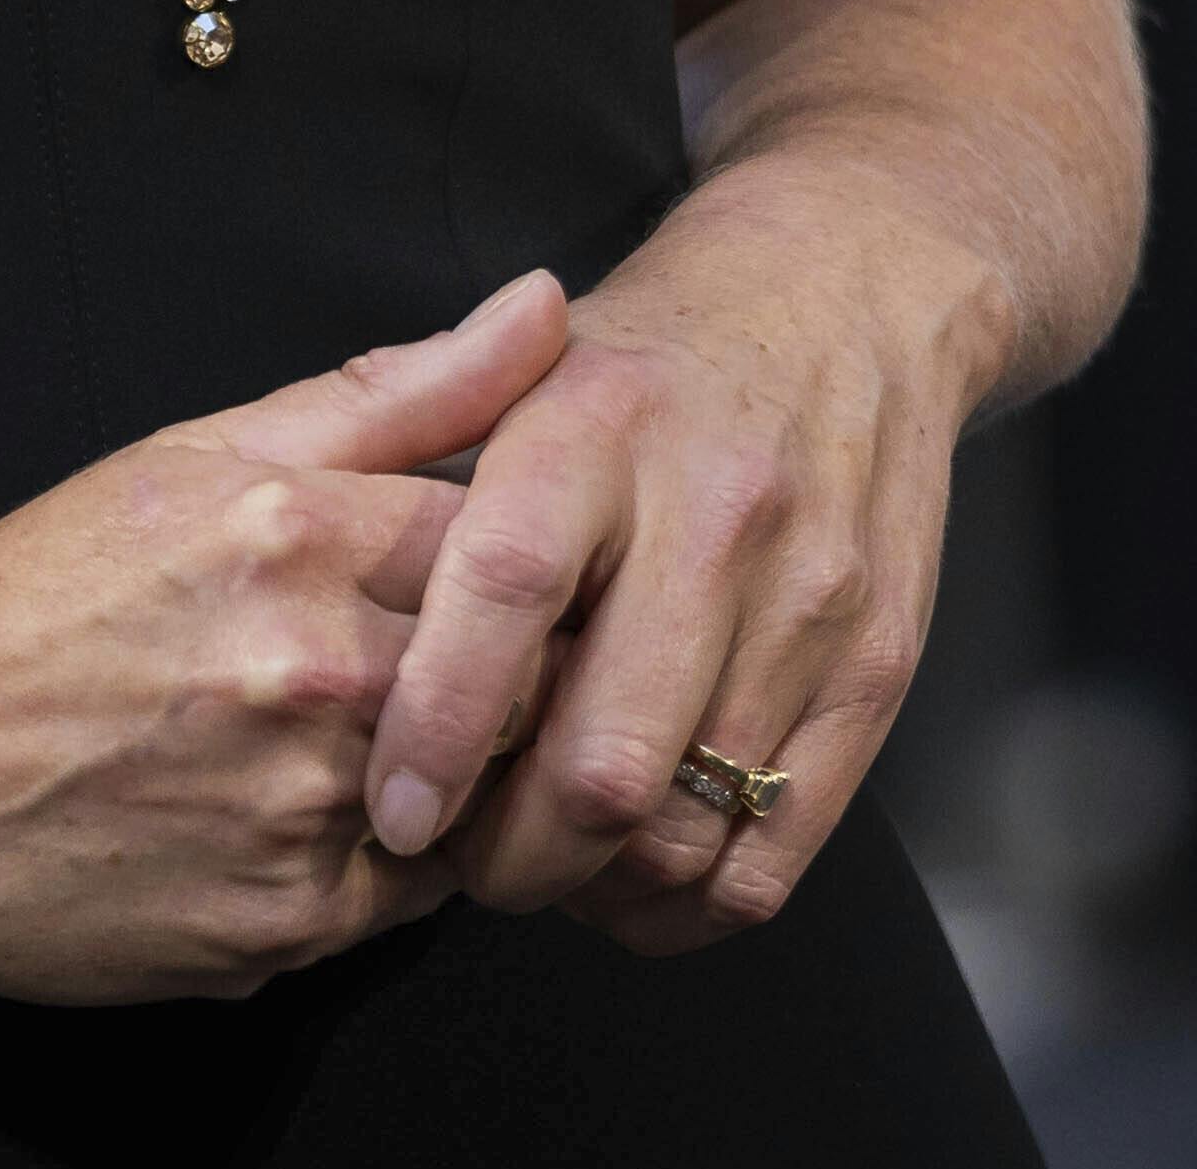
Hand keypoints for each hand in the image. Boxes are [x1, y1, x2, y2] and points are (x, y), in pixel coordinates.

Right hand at [0, 270, 571, 1003]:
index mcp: (295, 531)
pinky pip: (409, 899)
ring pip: (475, 797)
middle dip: (502, 678)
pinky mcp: (286, 930)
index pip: (516, 547)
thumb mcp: (193, 455)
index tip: (474, 584)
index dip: (511, 569)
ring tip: (335, 748)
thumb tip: (546, 304)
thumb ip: (392, 390)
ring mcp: (303, 815)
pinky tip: (284, 821)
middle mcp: (314, 675)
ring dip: (444, 775)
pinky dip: (376, 862)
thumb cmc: (28, 601)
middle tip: (419, 672)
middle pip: (523, 680)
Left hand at [371, 184, 985, 955]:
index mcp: (596, 425)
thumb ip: (411, 442)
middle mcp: (715, 511)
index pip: (507, 591)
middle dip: (514, 854)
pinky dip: (690, 904)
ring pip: (687, 826)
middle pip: (605, 758)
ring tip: (544, 864)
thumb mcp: (527, 356)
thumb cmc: (656, 355)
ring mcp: (811, 597)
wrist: (853, 291)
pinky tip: (637, 878)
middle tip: (463, 859)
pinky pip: (776, 851)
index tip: (392, 810)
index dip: (440, 722)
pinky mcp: (880, 667)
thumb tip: (316, 563)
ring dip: (595, 886)